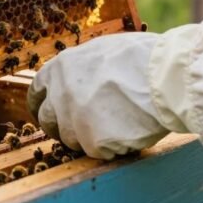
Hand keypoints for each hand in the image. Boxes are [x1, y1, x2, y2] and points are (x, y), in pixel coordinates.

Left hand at [27, 32, 168, 159]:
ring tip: (119, 121)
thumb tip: (76, 79)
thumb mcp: (100, 50)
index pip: (36, 92)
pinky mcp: (93, 141)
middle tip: (85, 126)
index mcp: (60, 68)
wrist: (165, 76)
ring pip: (73, 140)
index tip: (47, 112)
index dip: (42, 104)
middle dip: (62, 127)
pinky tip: (130, 129)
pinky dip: (113, 146)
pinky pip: (98, 151)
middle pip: (48, 121)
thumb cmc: (142, 58)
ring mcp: (74, 119)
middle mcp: (60, 94)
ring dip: (91, 137)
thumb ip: (80, 68)